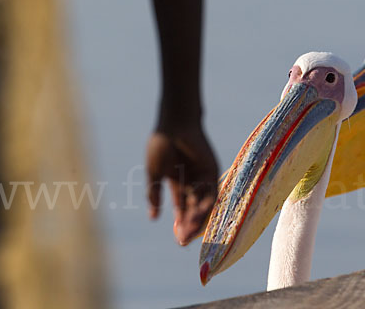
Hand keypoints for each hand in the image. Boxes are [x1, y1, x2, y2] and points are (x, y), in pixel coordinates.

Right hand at [146, 123, 217, 245]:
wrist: (174, 123)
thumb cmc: (162, 144)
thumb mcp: (155, 173)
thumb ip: (154, 194)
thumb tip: (152, 217)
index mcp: (178, 180)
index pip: (182, 207)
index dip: (180, 223)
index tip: (178, 239)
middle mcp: (193, 180)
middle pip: (193, 208)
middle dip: (188, 225)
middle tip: (182, 242)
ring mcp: (203, 175)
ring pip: (202, 203)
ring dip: (196, 219)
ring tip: (188, 233)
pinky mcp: (212, 170)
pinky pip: (211, 191)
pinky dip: (205, 205)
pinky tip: (197, 217)